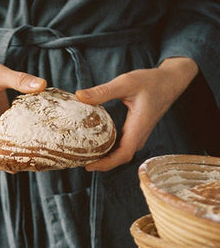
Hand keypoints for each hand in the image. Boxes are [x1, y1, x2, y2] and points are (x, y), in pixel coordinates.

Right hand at [0, 46, 45, 157]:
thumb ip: (19, 79)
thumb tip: (42, 85)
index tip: (9, 164)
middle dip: (7, 160)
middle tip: (29, 164)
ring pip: (0, 143)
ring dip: (13, 150)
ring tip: (33, 156)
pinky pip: (7, 131)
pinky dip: (18, 136)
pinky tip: (33, 137)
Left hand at [75, 57, 198, 171]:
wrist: (169, 82)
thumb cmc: (150, 82)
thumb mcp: (125, 82)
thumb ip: (103, 91)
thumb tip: (79, 96)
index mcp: (138, 127)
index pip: (123, 154)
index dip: (106, 163)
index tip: (89, 166)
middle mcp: (139, 135)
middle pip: (120, 158)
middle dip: (101, 164)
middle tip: (79, 161)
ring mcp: (138, 135)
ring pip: (121, 153)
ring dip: (105, 158)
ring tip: (83, 156)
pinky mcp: (136, 132)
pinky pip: (122, 146)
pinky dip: (109, 149)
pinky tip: (95, 145)